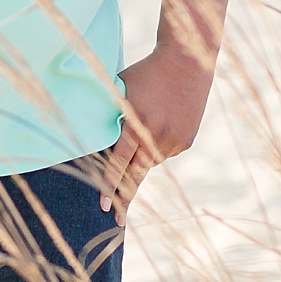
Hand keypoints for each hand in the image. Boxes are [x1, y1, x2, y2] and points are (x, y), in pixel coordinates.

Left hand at [100, 44, 214, 217]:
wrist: (188, 61)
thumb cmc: (145, 73)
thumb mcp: (121, 90)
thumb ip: (110, 117)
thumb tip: (92, 141)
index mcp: (137, 123)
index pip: (119, 162)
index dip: (109, 185)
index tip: (103, 206)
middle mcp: (157, 136)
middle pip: (136, 175)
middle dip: (124, 198)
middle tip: (116, 220)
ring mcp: (175, 140)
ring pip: (150, 161)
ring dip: (141, 157)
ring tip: (146, 129)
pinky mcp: (186, 141)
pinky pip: (165, 152)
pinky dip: (157, 146)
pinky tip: (161, 124)